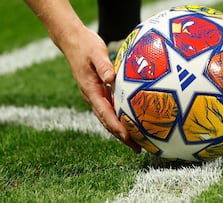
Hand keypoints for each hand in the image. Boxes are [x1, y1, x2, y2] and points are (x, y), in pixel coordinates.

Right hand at [24, 0, 140, 152]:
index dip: (116, 127)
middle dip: (121, 136)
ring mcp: (95, 96)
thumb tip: (112, 79)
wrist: (72, 41)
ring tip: (136, 142)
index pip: (105, 113)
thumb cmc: (86, 46)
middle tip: (137, 148)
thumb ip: (104, 66)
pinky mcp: (99, 91)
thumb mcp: (96, 53)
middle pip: (107, 122)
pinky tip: (130, 122)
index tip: (127, 137)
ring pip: (108, 118)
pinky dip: (119, 119)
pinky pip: (109, 109)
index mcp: (91, 91)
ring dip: (121, 131)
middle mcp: (92, 97)